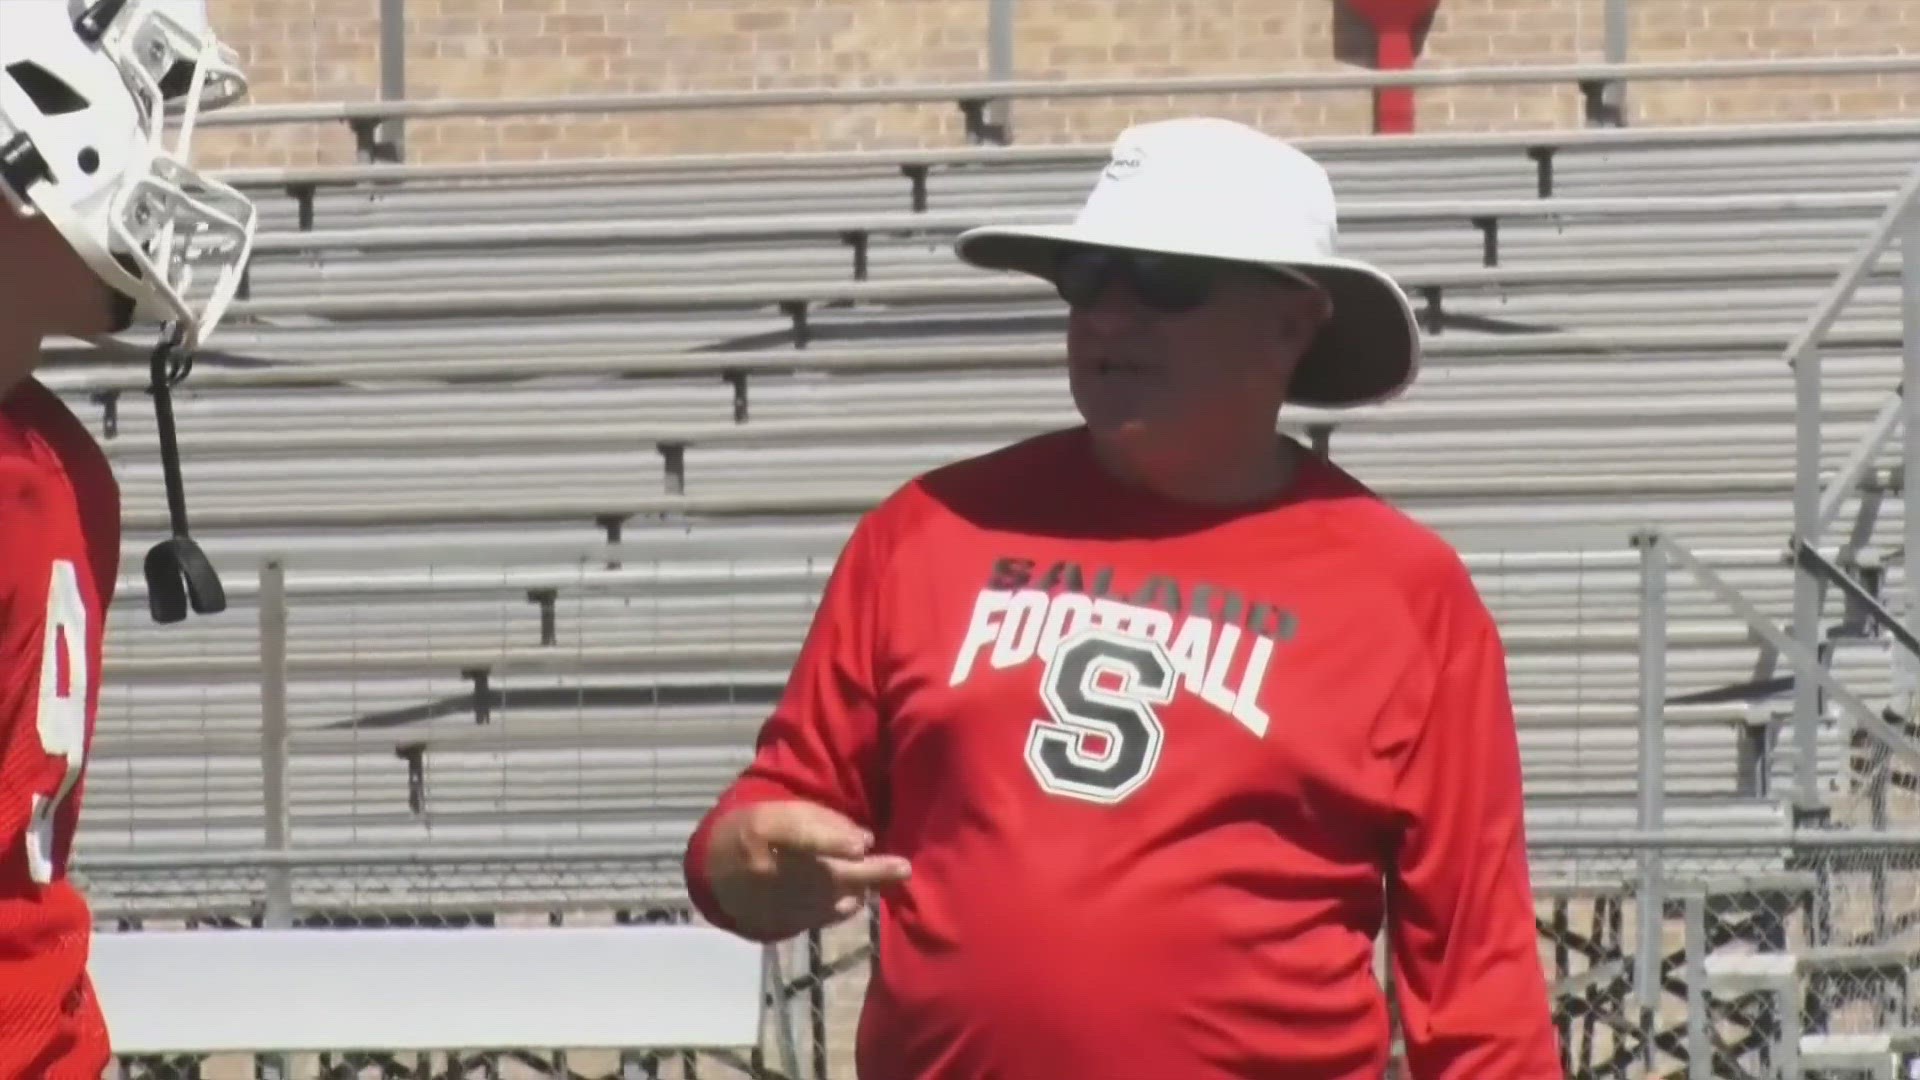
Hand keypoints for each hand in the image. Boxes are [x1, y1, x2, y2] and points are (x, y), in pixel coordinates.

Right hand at [703, 800, 911, 939]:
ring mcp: (772, 903)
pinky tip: (855, 895)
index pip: (799, 835)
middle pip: (825, 874)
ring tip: (887, 875)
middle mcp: (766, 871)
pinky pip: (822, 916)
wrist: (714, 873)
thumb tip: (865, 842)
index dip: (832, 841)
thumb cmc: (756, 830)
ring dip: (861, 888)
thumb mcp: (781, 811)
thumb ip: (822, 822)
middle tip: (903, 868)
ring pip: (829, 899)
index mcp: (762, 830)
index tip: (863, 846)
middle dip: (868, 873)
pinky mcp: (779, 925)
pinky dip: (844, 905)